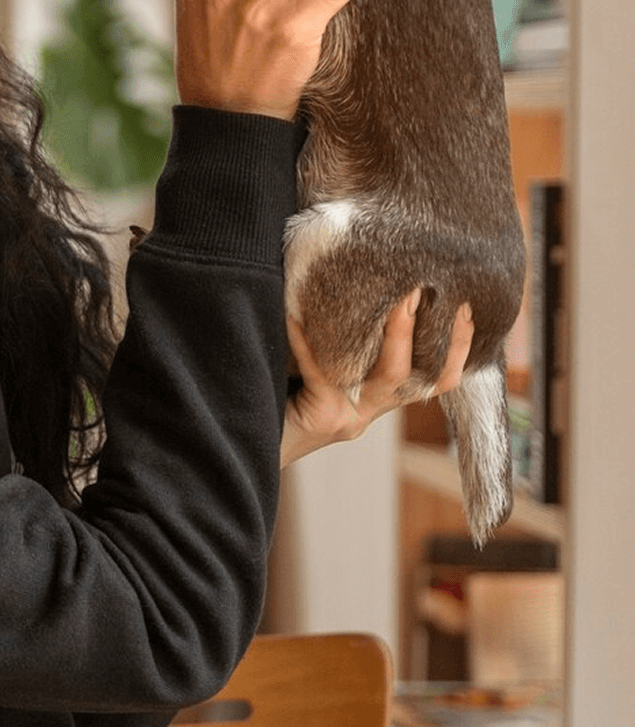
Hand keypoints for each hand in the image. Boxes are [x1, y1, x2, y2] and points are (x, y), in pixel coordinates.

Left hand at [280, 293, 474, 465]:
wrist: (259, 440)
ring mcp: (350, 416)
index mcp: (382, 398)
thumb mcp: (331, 373)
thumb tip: (369, 285)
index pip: (441, 378)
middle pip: (415, 374)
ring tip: (391, 295)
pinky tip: (293, 314)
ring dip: (393, 334)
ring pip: (387, 377)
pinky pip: (320, 370)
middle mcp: (372, 409)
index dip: (460, 347)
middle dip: (420, 329)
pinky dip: (307, 339)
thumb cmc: (290, 396)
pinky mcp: (323, 416)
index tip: (467, 307)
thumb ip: (353, 345)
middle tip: (418, 288)